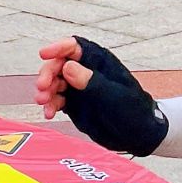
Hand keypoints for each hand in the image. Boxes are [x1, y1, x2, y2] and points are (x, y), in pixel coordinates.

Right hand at [35, 36, 168, 155]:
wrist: (139, 135)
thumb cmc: (134, 111)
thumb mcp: (113, 96)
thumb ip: (91, 82)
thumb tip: (67, 66)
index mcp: (99, 62)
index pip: (75, 47)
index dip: (58, 47)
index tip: (43, 54)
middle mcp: (86, 71)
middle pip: (59, 64)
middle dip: (48, 73)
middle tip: (41, 87)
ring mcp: (79, 88)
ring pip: (55, 82)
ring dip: (46, 90)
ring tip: (42, 101)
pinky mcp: (74, 104)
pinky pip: (57, 100)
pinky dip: (50, 105)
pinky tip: (48, 113)